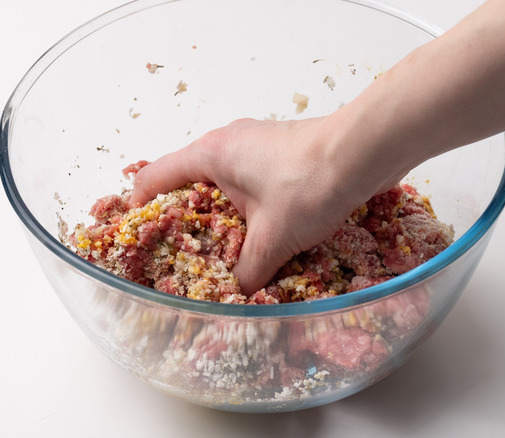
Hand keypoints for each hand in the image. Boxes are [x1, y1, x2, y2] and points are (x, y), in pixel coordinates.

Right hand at [129, 117, 391, 294]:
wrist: (364, 153)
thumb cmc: (308, 186)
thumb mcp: (272, 239)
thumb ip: (247, 271)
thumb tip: (236, 297)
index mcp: (210, 154)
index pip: (154, 177)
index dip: (140, 207)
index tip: (140, 236)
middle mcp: (227, 142)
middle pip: (186, 179)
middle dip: (184, 216)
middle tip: (183, 251)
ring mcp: (255, 143)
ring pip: (222, 180)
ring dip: (219, 213)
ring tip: (222, 248)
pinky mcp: (280, 151)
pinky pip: (248, 179)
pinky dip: (246, 205)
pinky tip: (259, 231)